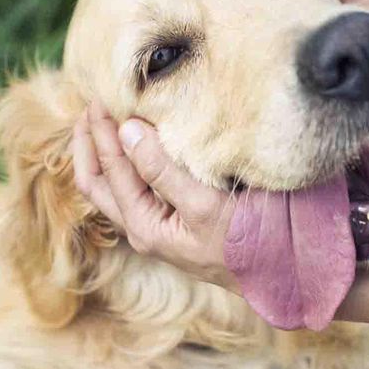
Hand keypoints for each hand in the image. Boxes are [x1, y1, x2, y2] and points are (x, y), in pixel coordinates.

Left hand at [72, 102, 239, 292]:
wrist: (281, 272)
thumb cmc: (247, 242)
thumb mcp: (204, 205)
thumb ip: (163, 171)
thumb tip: (128, 131)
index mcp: (145, 226)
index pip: (111, 171)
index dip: (102, 132)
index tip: (101, 96)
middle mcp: (144, 227)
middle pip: (98, 183)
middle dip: (88, 145)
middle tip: (89, 105)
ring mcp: (159, 225)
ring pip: (115, 187)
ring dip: (105, 153)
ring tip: (104, 121)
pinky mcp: (176, 219)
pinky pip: (138, 188)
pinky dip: (129, 163)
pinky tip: (139, 145)